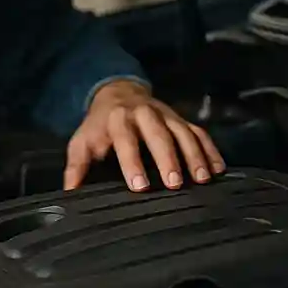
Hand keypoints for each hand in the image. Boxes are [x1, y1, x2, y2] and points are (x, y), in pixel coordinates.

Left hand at [64, 80, 224, 191]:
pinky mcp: (182, 119)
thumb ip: (77, 167)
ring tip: (203, 179)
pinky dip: (210, 150)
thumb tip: (70, 194)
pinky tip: (218, 170)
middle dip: (168, 158)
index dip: (132, 162)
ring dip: (194, 155)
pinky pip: (199, 133)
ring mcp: (167, 115)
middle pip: (159, 133)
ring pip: (183, 132)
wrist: (118, 93)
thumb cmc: (100, 126)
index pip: (125, 140)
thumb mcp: (83, 142)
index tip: (140, 186)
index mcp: (118, 119)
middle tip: (175, 183)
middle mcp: (145, 114)